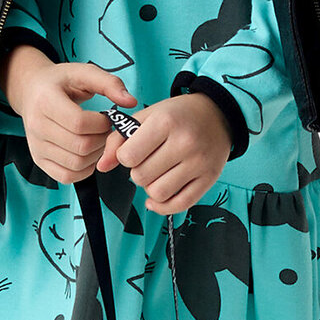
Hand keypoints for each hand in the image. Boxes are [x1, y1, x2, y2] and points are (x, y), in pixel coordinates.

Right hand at [2, 47, 138, 184]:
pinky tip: (88, 153)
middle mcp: (36, 126)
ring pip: (76, 164)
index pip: (79, 123)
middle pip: (80, 146)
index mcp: (45, 101)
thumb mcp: (83, 72)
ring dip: (96, 155)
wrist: (31, 92)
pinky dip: (84, 170)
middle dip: (102, 140)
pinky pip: (67, 176)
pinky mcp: (39, 161)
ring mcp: (36, 146)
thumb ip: (109, 83)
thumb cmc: (61, 82)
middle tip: (105, 130)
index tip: (107, 117)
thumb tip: (132, 102)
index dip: (101, 124)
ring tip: (97, 139)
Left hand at [97, 92, 232, 215]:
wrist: (218, 114)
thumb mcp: (147, 116)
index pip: (128, 157)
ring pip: (158, 193)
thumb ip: (119, 139)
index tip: (133, 151)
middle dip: (138, 171)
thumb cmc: (178, 115)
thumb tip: (102, 166)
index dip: (124, 157)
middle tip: (147, 161)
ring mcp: (199, 163)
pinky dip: (163, 205)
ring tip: (157, 174)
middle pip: (141, 177)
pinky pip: (179, 205)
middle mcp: (185, 143)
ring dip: (150, 188)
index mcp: (165, 122)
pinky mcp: (209, 179)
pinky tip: (158, 197)